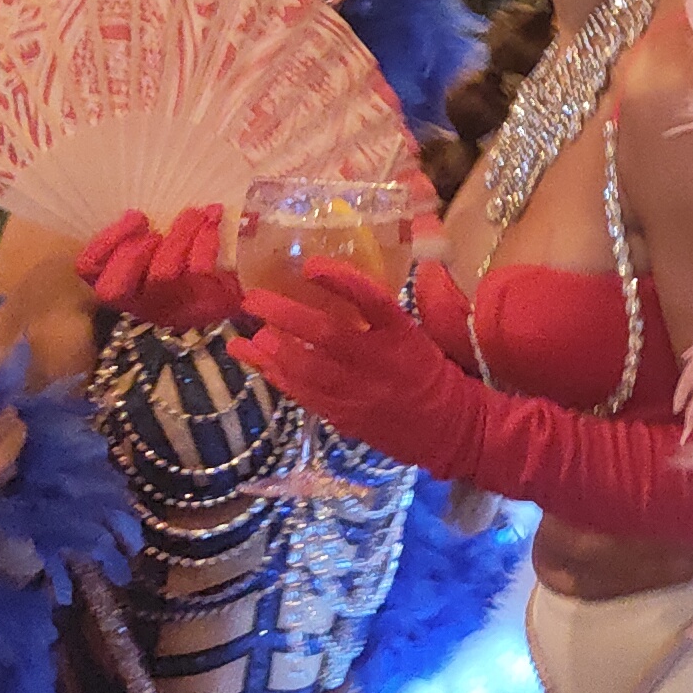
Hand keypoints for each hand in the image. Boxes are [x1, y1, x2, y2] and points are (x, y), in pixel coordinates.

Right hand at [76, 205, 245, 332]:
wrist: (238, 281)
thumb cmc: (186, 252)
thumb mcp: (157, 239)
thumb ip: (139, 228)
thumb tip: (138, 205)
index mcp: (117, 280)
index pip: (88, 268)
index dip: (105, 241)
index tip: (134, 214)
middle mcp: (137, 301)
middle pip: (114, 288)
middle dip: (131, 252)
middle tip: (154, 229)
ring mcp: (169, 306)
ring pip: (161, 274)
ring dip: (177, 236)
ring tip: (193, 214)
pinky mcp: (202, 303)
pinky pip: (198, 270)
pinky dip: (206, 240)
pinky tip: (213, 219)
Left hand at [230, 260, 478, 452]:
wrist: (446, 428)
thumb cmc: (430, 371)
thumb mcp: (420, 333)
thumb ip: (387, 307)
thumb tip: (359, 271)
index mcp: (403, 336)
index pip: (373, 302)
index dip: (342, 282)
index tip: (312, 265)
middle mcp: (379, 363)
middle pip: (328, 336)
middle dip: (286, 315)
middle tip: (254, 299)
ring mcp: (358, 393)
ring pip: (307, 369)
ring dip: (271, 349)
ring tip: (246, 333)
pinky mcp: (342, 416)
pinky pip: (302, 393)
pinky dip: (275, 375)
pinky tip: (255, 359)